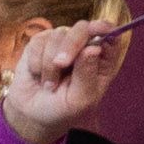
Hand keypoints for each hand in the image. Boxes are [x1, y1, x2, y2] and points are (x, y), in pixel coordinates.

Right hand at [2, 21, 128, 143]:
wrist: (33, 115)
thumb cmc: (62, 110)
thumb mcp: (80, 99)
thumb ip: (87, 74)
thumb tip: (92, 48)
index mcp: (101, 58)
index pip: (109, 34)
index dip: (104, 29)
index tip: (96, 32)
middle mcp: (83, 45)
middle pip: (82, 28)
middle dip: (71, 45)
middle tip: (61, 64)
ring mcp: (62, 42)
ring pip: (57, 36)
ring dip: (49, 64)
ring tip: (49, 84)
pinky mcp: (40, 44)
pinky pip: (38, 42)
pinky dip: (36, 62)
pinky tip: (38, 75)